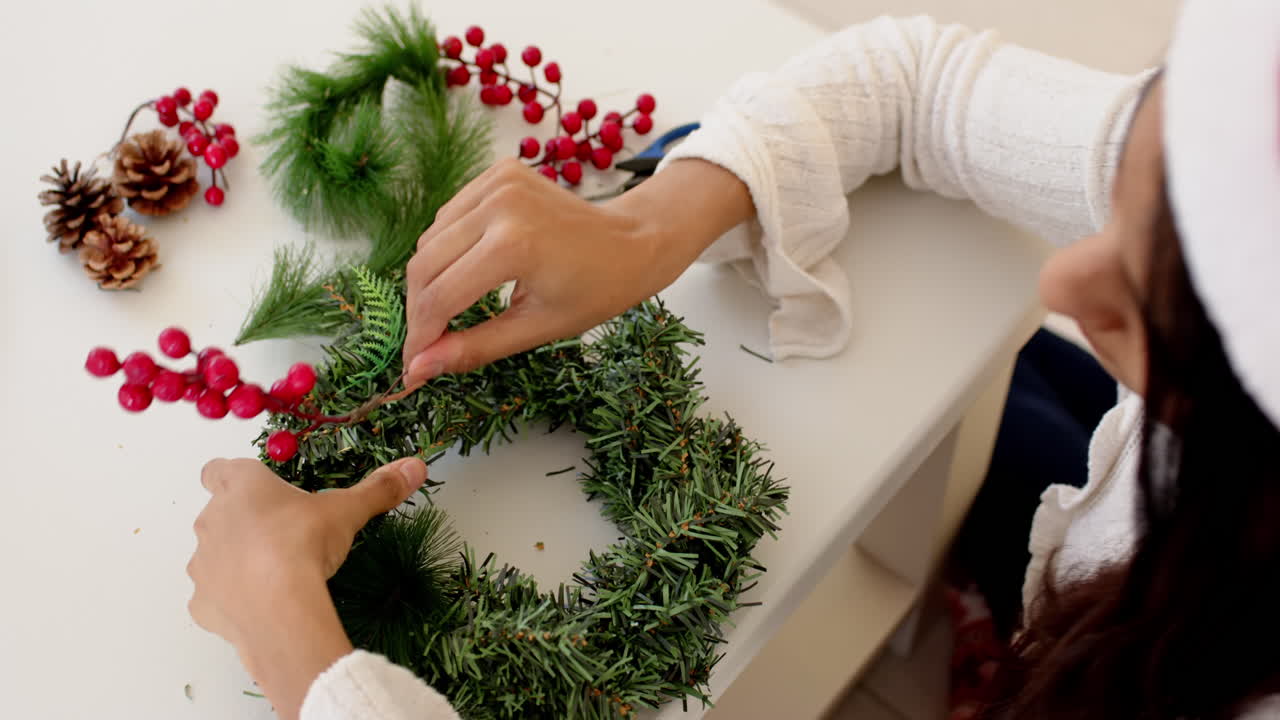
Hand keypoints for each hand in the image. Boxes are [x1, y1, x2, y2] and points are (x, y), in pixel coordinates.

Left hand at [188, 456, 427, 719]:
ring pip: (213, 555)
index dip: (233, 477)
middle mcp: (211, 519)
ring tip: (271, 575)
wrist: (279, 607)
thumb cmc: (305, 544)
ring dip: (234, 561)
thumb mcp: (347, 512)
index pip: (218, 469)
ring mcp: (201, 563)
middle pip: (219, 513)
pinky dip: (231, 600)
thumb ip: (378, 489)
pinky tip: (259, 606)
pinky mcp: (201, 603)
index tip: (254, 489)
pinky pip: (214, 597)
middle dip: (243, 522)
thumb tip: (414, 467)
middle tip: (280, 536)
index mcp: (240, 486)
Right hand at [402, 157, 753, 386]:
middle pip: (424, 266)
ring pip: (430, 240)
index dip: (420, 337)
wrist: (635, 240)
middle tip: (426, 344)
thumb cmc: (597, 290)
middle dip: (418, 310)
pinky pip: (449, 217)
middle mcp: (499, 205)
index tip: (413, 366)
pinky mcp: (497, 172)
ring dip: (429, 280)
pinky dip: (446, 248)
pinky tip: (466, 270)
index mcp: (513, 245)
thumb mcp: (537, 328)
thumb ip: (473, 347)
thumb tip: (418, 369)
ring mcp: (497, 182)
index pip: (439, 298)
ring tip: (446, 312)